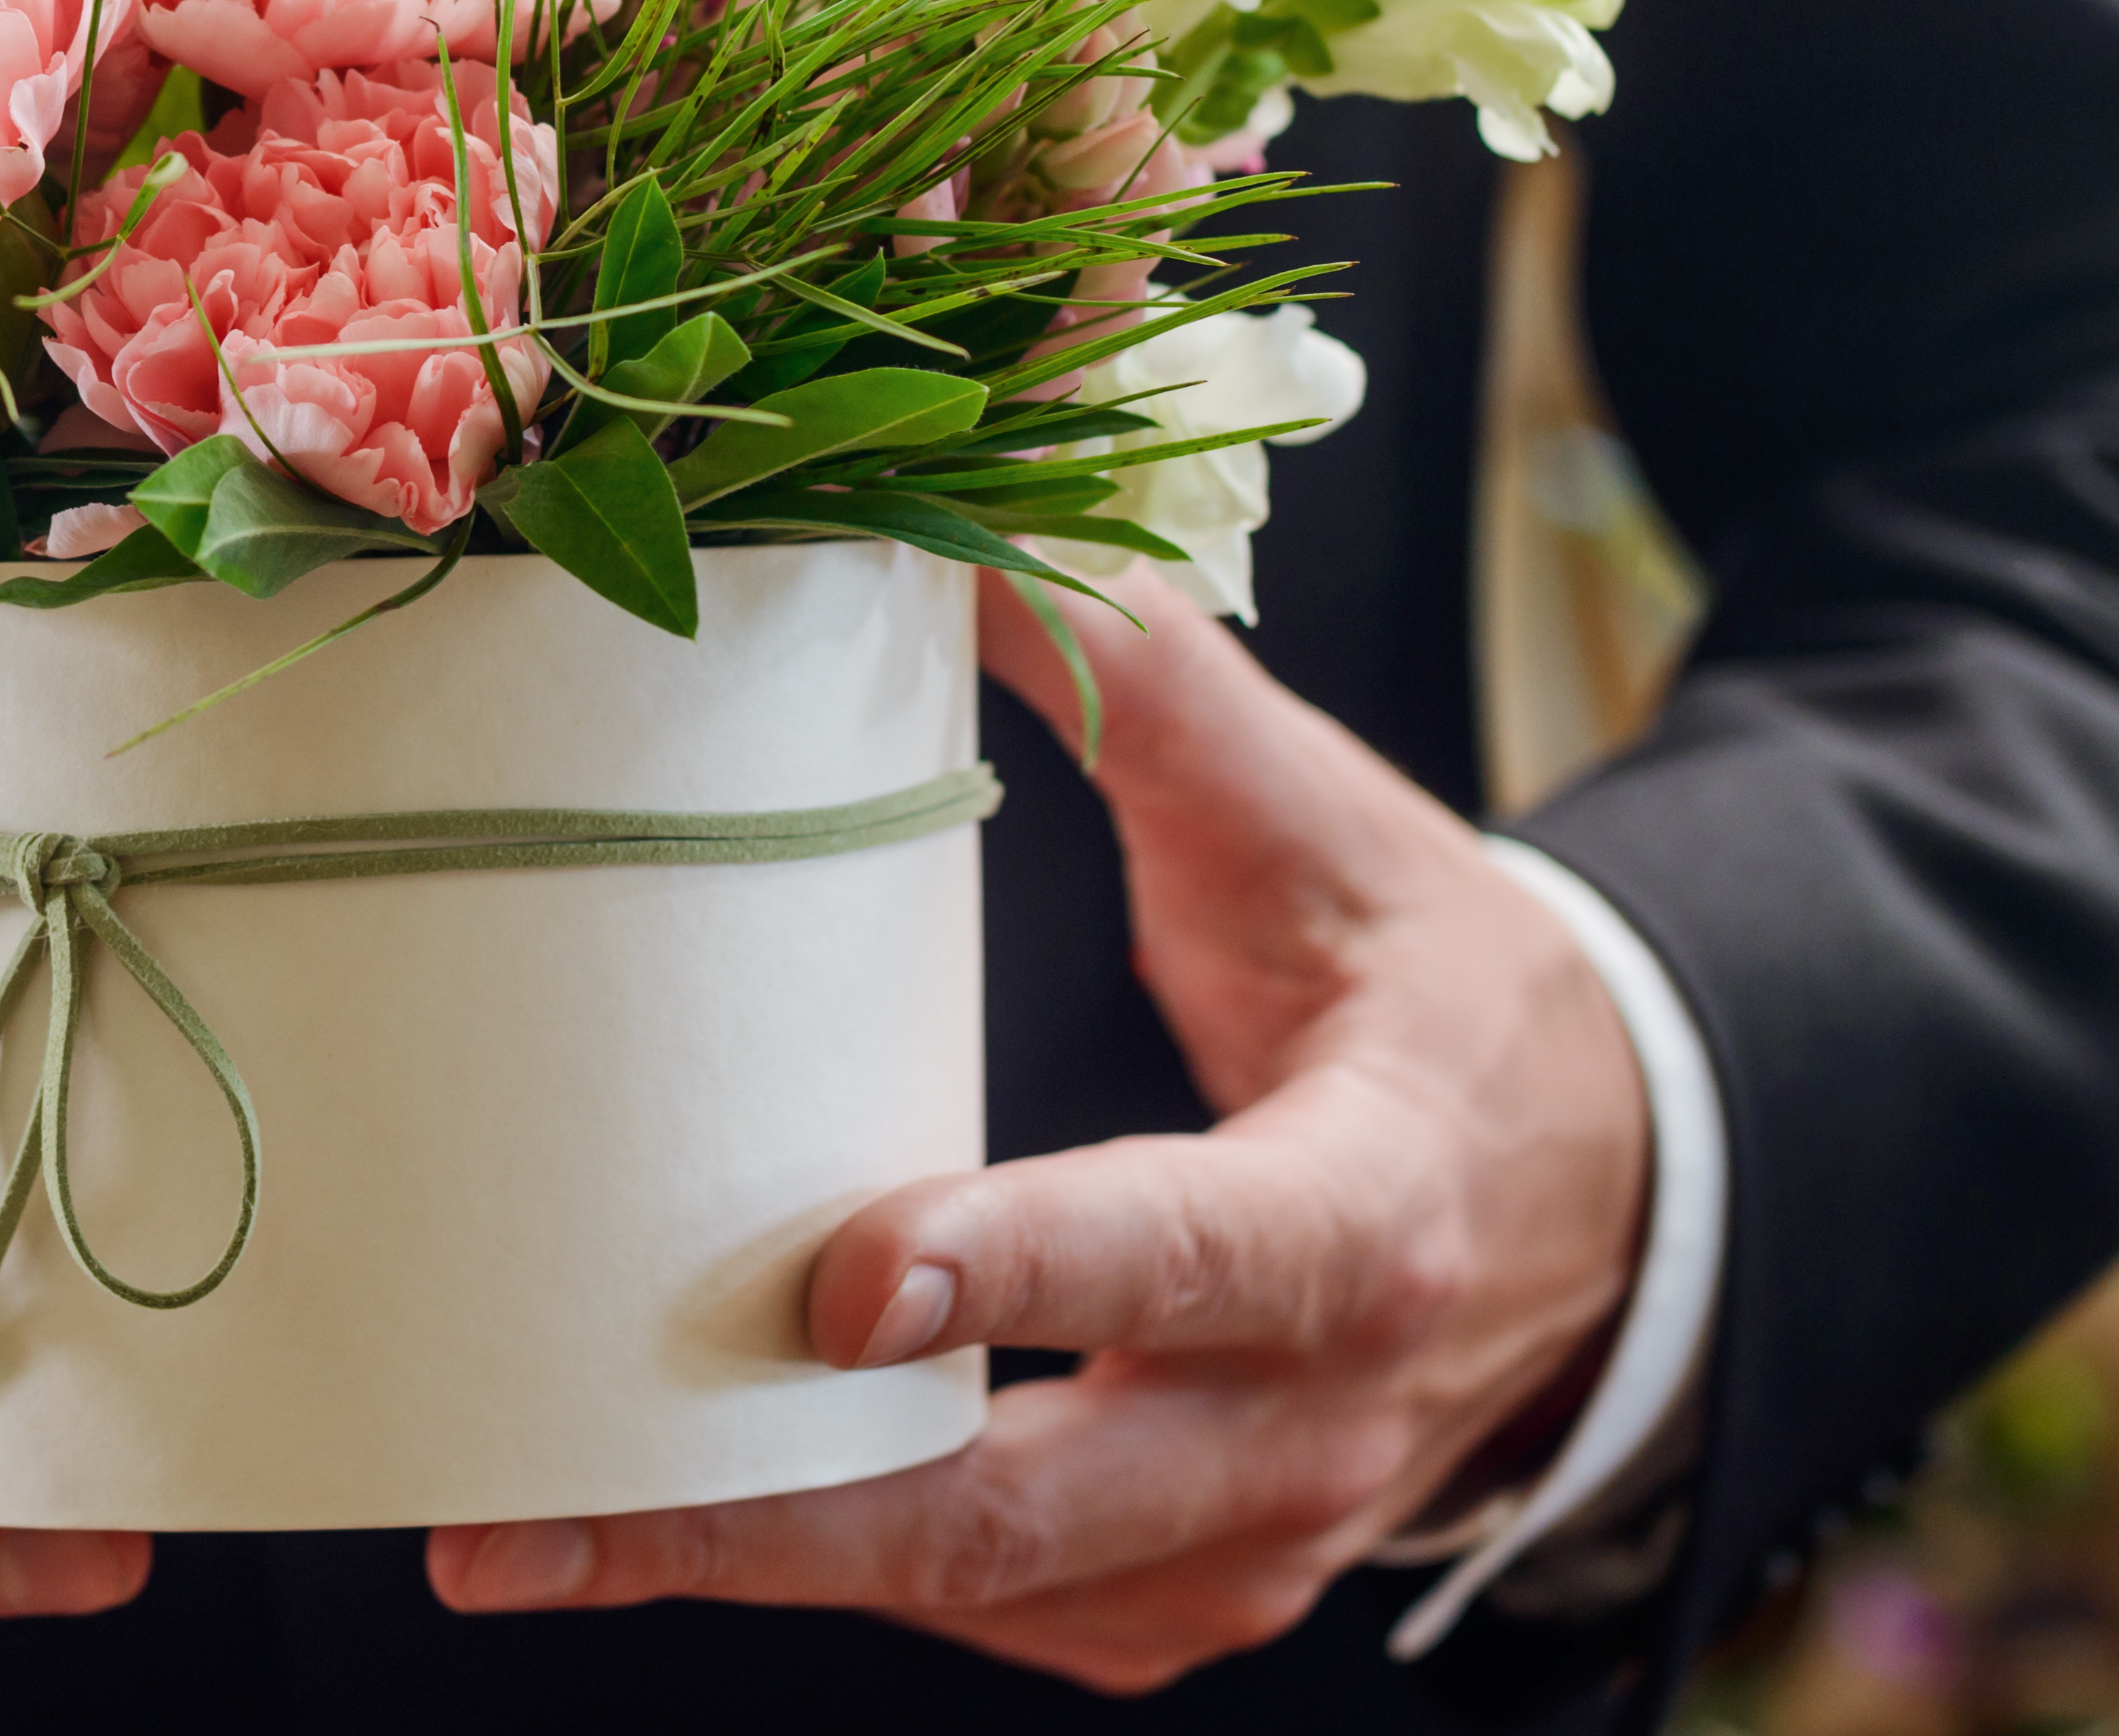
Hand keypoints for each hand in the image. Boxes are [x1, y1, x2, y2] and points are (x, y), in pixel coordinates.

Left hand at [424, 576, 1649, 1691]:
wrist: (1610, 1208)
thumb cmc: (1432, 987)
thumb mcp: (1323, 823)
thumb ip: (1144, 675)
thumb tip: (955, 506)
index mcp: (1370, 1211)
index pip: (1193, 1251)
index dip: (1023, 1271)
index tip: (836, 1280)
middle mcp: (1311, 1421)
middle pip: (1024, 1502)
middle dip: (760, 1520)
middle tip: (517, 1515)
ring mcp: (1250, 1543)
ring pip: (976, 1585)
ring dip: (744, 1566)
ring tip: (509, 1528)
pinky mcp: (1187, 1602)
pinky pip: (987, 1612)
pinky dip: (820, 1579)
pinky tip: (647, 1528)